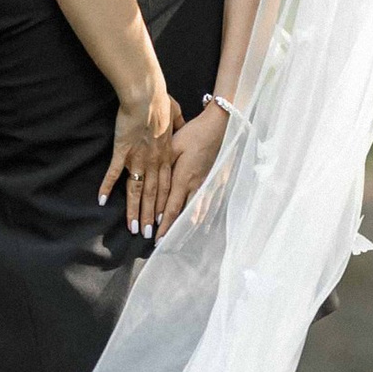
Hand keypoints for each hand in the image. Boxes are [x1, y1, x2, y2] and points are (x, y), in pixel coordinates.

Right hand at [100, 82, 180, 237]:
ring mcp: (138, 158)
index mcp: (166, 155)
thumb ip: (178, 123)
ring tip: (132, 228)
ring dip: (134, 211)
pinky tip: (102, 200)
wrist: (147, 96)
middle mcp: (154, 161)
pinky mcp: (122, 151)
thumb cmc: (161, 102)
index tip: (164, 220)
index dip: (165, 205)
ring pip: (137, 191)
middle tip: (147, 235)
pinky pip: (114, 173)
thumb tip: (181, 122)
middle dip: (151, 216)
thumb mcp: (176, 113)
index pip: (166, 186)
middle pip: (153, 195)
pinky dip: (107, 187)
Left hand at [156, 97, 228, 232]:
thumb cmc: (194, 133)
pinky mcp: (217, 182)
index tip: (157, 239)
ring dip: (189, 228)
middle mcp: (197, 186)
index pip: (171, 208)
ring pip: (199, 214)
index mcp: (183, 178)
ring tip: (182, 240)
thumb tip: (152, 181)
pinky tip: (203, 226)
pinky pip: (210, 205)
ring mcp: (209, 185)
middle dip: (175, 231)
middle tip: (167, 245)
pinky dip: (204, 218)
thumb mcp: (174, 145)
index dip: (164, 225)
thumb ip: (163, 164)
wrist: (220, 126)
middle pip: (185, 216)